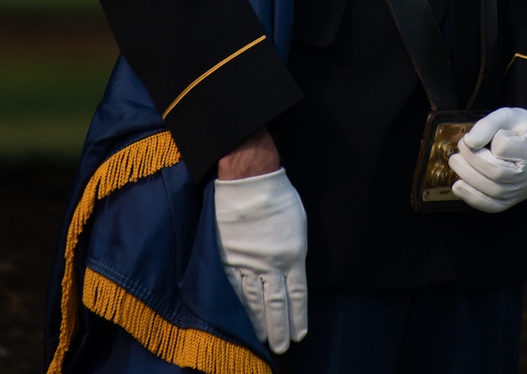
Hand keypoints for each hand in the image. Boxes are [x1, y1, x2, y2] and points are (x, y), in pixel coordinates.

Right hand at [213, 167, 307, 352]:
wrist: (249, 180)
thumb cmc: (278, 197)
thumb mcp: (298, 225)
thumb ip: (293, 252)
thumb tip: (289, 273)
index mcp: (292, 256)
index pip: (297, 296)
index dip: (298, 317)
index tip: (299, 333)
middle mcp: (270, 265)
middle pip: (276, 305)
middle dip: (280, 328)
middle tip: (281, 346)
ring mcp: (247, 264)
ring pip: (254, 303)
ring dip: (259, 324)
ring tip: (263, 339)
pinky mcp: (227, 259)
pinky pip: (233, 290)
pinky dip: (238, 308)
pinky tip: (240, 321)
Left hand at [448, 106, 526, 213]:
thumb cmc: (523, 128)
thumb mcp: (509, 115)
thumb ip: (489, 124)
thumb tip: (469, 142)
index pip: (504, 147)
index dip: (491, 138)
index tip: (489, 132)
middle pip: (497, 172)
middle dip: (472, 159)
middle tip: (460, 146)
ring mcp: (524, 191)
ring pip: (493, 191)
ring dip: (468, 177)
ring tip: (455, 162)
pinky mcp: (514, 201)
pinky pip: (493, 206)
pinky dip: (472, 198)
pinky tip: (458, 186)